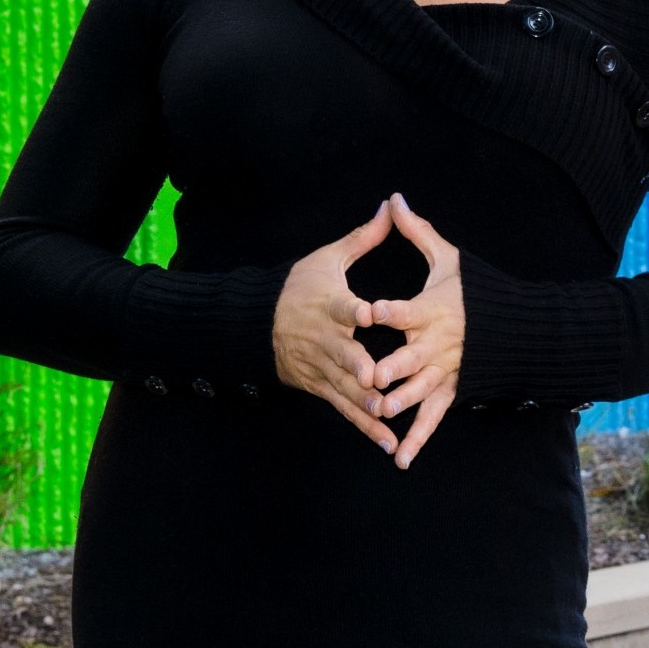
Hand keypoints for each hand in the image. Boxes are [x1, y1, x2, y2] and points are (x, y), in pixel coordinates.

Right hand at [273, 200, 397, 452]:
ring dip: (363, 403)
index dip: (355, 309)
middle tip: (376, 379)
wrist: (257, 321)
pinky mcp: (319, 386)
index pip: (341, 306)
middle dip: (357, 367)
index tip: (369, 313)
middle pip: (341, 354)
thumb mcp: (327, 259)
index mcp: (329, 305)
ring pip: (343, 387)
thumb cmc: (299, 286)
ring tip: (385, 416)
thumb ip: (363, 239)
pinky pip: (343, 408)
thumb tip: (392, 206)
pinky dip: (363, 425)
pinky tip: (387, 441)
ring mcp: (320, 367)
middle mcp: (324, 339)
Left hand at [369, 191, 466, 469]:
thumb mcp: (448, 258)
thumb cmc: (476, 289)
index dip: (387, 310)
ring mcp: (444, 371)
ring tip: (381, 413)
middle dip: (391, 367)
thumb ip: (416, 232)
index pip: (405, 309)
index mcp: (430, 310)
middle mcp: (436, 343)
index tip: (368, 311)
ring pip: (419, 389)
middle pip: (410, 357)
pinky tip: (399, 458)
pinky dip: (417, 439)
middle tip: (370, 376)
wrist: (517, 325)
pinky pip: (432, 417)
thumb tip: (394, 198)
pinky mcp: (450, 391)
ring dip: (400, 401)